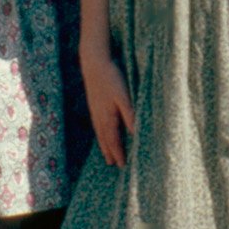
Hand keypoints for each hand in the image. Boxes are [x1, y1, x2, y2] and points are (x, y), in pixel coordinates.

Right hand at [81, 45, 137, 166]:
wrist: (93, 63)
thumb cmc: (111, 78)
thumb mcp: (123, 96)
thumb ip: (129, 115)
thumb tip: (135, 133)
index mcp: (108, 117)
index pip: (113, 140)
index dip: (118, 153)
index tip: (122, 165)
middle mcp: (99, 117)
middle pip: (105, 139)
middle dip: (110, 152)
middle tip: (113, 165)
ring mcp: (94, 111)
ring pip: (100, 133)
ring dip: (104, 145)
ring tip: (106, 155)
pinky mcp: (93, 104)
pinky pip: (96, 125)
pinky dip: (99, 134)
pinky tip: (101, 133)